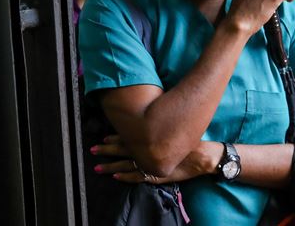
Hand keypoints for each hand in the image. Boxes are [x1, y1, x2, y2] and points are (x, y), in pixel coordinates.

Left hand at [92, 136, 216, 183]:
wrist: (202, 155)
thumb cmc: (187, 140)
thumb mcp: (170, 129)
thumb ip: (157, 126)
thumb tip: (144, 117)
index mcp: (149, 138)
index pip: (127, 138)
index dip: (114, 138)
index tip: (102, 138)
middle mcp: (147, 150)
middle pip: (121, 150)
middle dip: (106, 151)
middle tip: (92, 150)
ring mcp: (150, 163)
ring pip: (125, 165)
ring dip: (110, 166)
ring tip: (97, 167)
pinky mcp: (155, 174)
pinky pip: (136, 177)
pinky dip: (125, 177)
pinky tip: (115, 176)